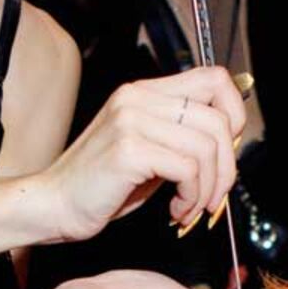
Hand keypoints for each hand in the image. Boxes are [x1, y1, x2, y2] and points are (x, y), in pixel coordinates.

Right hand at [27, 67, 245, 243]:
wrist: (52, 205)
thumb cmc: (100, 184)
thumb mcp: (148, 150)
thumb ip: (182, 137)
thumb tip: (230, 140)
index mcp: (144, 92)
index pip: (213, 78)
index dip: (234, 112)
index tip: (229, 148)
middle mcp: (137, 98)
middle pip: (218, 119)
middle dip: (227, 165)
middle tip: (215, 194)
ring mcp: (131, 120)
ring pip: (207, 146)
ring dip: (209, 187)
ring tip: (192, 207)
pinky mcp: (128, 149)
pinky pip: (187, 169)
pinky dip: (191, 197)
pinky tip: (176, 210)